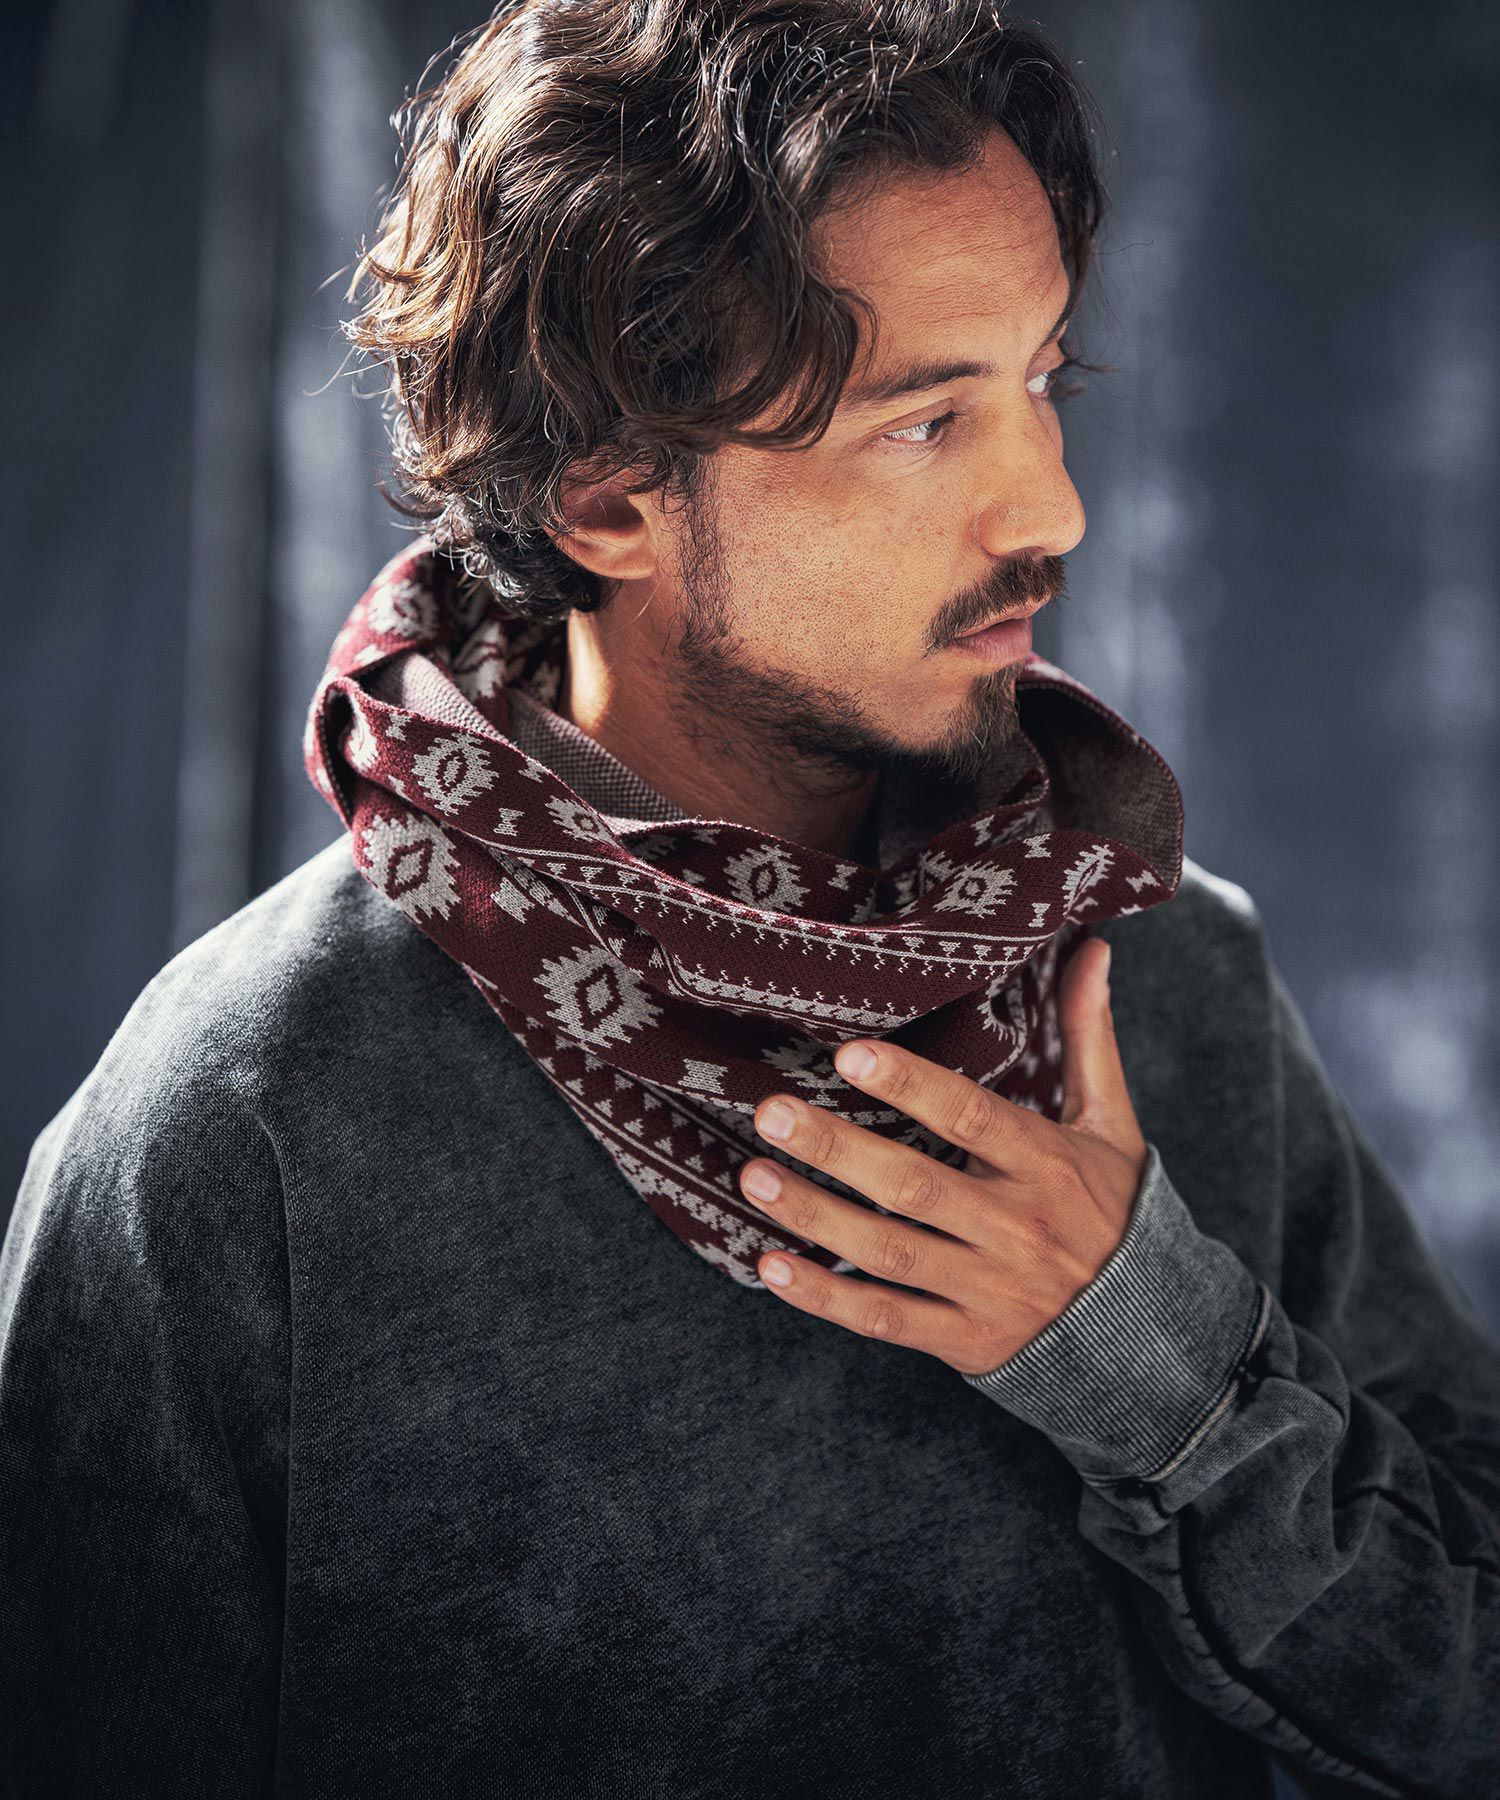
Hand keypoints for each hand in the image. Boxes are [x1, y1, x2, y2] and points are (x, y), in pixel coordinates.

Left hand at [738, 935, 1148, 1376]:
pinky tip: (772, 1268)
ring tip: (754, 1177)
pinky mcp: (966, 1340)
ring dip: (815, 1216)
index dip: (911, 1087)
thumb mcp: (1110, 1125)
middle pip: (915, 1187)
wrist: (1153, 1336)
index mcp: (1049, 1166)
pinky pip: (886, 1319)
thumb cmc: (1115, 1210)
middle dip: (837, 1150)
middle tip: (771, 1113)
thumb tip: (1092, 949)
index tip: (849, 1055)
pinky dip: (826, 1299)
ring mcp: (990, 1290)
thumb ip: (1088, 1038)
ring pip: (890, 1253)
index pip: (973, 1119)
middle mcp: (1018, 1229)